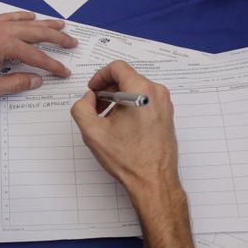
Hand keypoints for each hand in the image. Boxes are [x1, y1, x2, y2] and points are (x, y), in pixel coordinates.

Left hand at [0, 11, 76, 97]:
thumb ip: (15, 83)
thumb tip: (36, 80)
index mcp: (4, 46)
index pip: (36, 56)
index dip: (52, 65)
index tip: (64, 71)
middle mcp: (1, 31)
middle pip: (36, 32)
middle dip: (56, 38)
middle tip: (71, 42)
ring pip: (25, 22)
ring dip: (44, 23)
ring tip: (60, 25)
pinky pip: (9, 16)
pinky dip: (22, 16)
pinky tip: (30, 16)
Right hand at [71, 61, 179, 196]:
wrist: (153, 181)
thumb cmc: (129, 160)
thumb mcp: (92, 132)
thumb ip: (81, 107)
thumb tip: (88, 98)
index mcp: (141, 91)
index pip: (117, 67)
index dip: (99, 76)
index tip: (93, 90)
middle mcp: (156, 93)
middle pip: (127, 78)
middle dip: (107, 90)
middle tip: (95, 107)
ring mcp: (164, 104)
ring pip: (136, 89)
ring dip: (117, 99)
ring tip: (107, 119)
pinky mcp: (166, 115)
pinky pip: (145, 100)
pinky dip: (130, 106)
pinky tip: (120, 125)